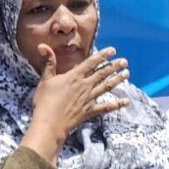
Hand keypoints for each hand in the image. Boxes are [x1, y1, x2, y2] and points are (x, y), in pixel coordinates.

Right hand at [20, 45, 131, 161]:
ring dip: (117, 80)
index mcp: (74, 76)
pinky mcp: (90, 111)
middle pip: (103, 73)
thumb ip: (48, 62)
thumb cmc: (45, 101)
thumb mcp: (45, 80)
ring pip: (107, 87)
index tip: (112, 50)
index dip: (103, 55)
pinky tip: (126, 101)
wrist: (49, 123)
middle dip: (114, 66)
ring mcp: (89, 98)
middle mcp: (85, 86)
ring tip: (126, 74)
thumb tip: (42, 45)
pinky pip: (106, 107)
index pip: (91, 62)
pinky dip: (117, 104)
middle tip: (124, 61)